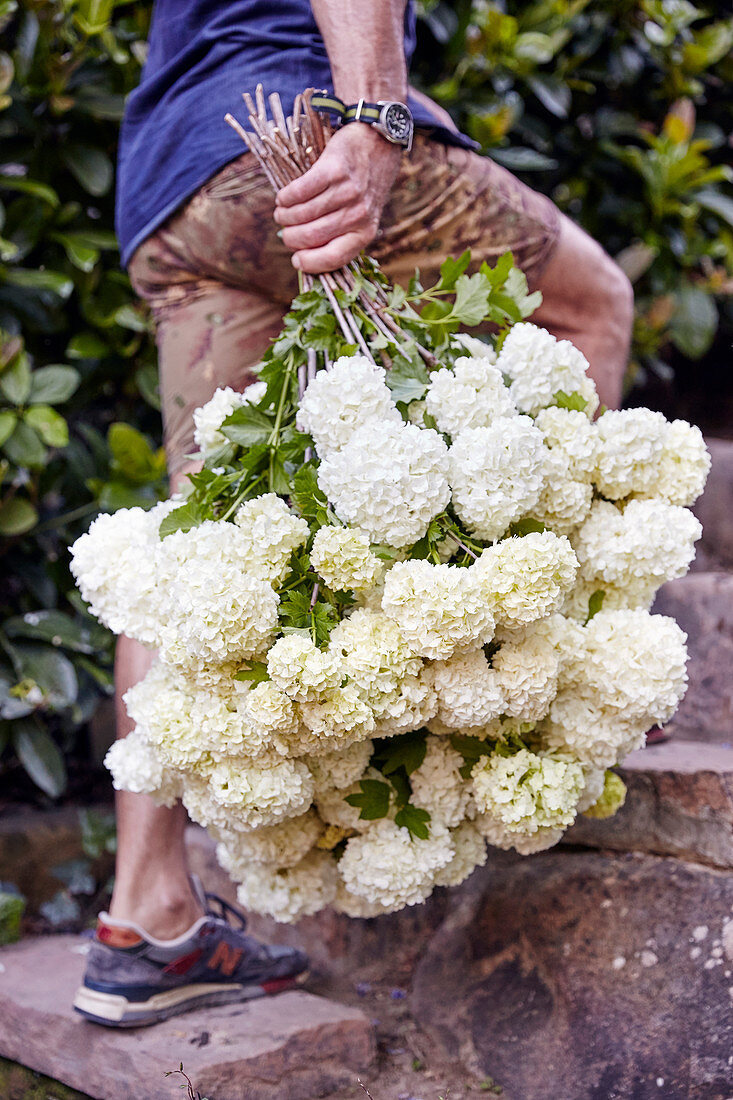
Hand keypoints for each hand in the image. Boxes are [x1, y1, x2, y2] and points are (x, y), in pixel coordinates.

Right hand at [273, 124, 400, 272]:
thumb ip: (341, 236)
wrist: (378, 144)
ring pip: (302, 214)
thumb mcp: (363, 217)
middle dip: (290, 237)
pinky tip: (283, 198)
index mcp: (365, 233)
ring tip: (282, 213)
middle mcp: (358, 215)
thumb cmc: (364, 187)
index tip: (296, 260)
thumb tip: (304, 255)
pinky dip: (286, 197)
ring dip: (284, 216)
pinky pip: (299, 191)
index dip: (309, 263)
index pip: (333, 259)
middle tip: (285, 231)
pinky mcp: (334, 170)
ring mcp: (346, 192)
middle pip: (311, 236)